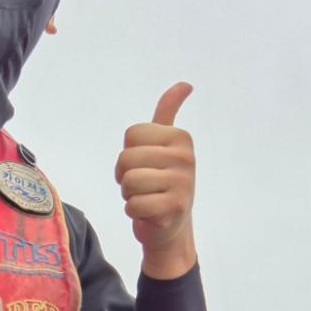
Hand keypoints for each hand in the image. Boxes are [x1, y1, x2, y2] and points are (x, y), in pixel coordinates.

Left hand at [115, 83, 196, 278]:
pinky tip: (148, 213)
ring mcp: (183, 183)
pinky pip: (133, 205)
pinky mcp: (175, 208)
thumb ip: (167, 114)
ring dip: (129, 194)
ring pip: (128, 182)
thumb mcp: (164, 146)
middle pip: (126, 158)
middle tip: (143, 186)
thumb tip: (184, 84)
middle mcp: (186, 157)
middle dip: (125, 176)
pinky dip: (133, 212)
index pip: (131, 135)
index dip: (128, 153)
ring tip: (146, 198)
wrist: (170, 227)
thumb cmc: (160, 182)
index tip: (144, 165)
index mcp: (180, 137)